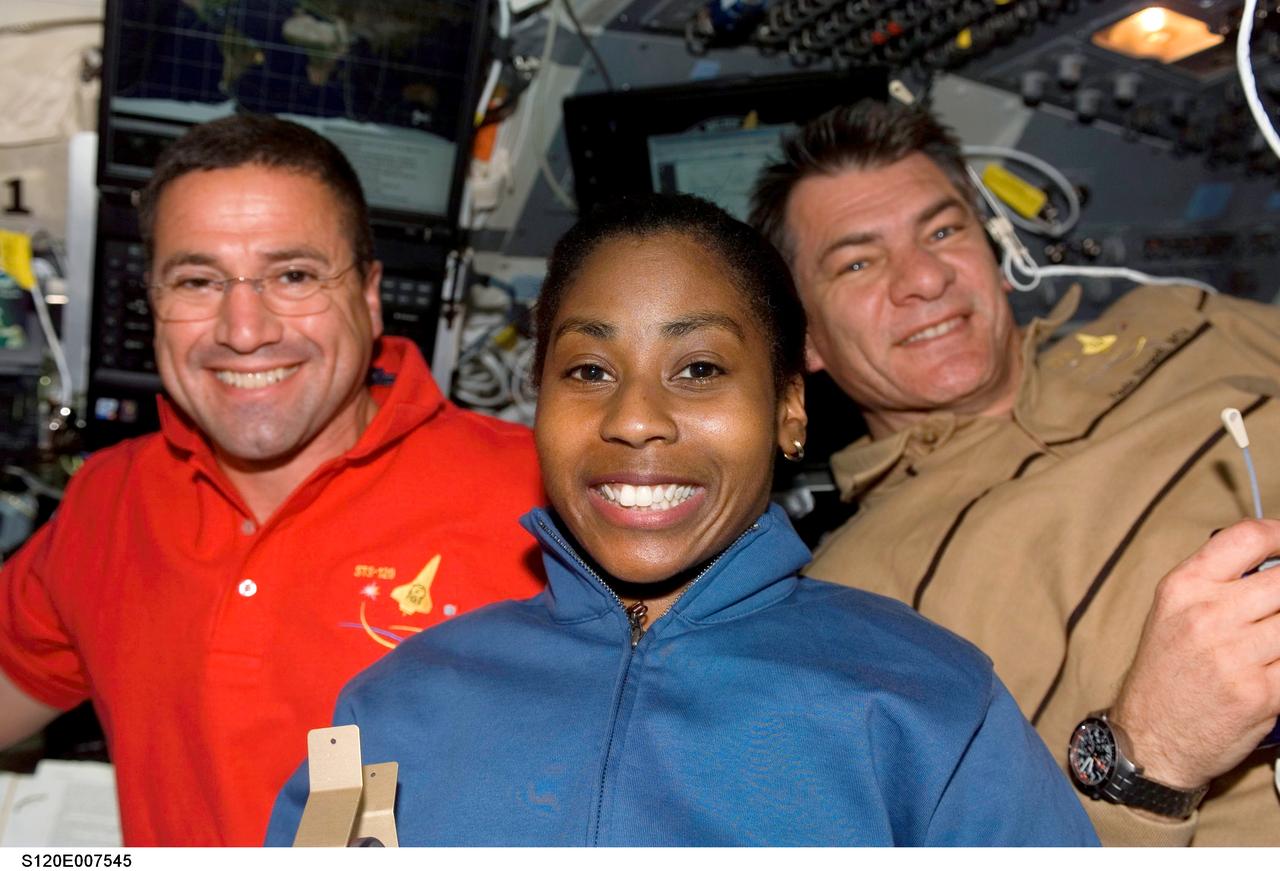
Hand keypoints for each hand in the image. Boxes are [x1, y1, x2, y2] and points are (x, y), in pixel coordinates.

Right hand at [1109, 519, 1279, 791]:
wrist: (1151, 737)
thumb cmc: (1166, 673)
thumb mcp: (1173, 613)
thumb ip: (1217, 584)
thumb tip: (1275, 565)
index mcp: (1184, 588)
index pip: (1247, 538)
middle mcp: (1208, 615)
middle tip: (1278, 609)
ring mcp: (1236, 655)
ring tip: (1274, 641)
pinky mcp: (1262, 693)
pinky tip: (1277, 665)